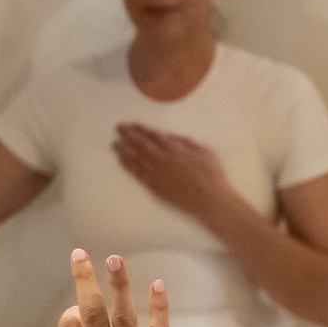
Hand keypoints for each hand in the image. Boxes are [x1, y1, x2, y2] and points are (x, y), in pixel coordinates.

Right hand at [57, 251, 169, 326]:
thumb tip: (74, 320)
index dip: (70, 312)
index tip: (77, 309)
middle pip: (90, 316)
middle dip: (83, 281)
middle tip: (80, 254)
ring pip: (123, 320)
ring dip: (118, 286)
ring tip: (114, 259)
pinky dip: (158, 309)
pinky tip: (156, 284)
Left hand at [112, 123, 231, 222]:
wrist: (211, 202)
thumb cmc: (212, 176)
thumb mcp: (204, 152)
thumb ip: (185, 143)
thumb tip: (168, 137)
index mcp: (175, 151)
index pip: (153, 137)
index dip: (141, 130)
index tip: (132, 124)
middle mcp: (163, 162)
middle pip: (141, 146)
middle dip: (129, 136)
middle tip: (118, 128)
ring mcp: (157, 176)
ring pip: (136, 160)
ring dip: (124, 150)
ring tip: (115, 143)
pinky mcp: (155, 188)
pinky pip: (138, 175)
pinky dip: (128, 166)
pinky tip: (121, 160)